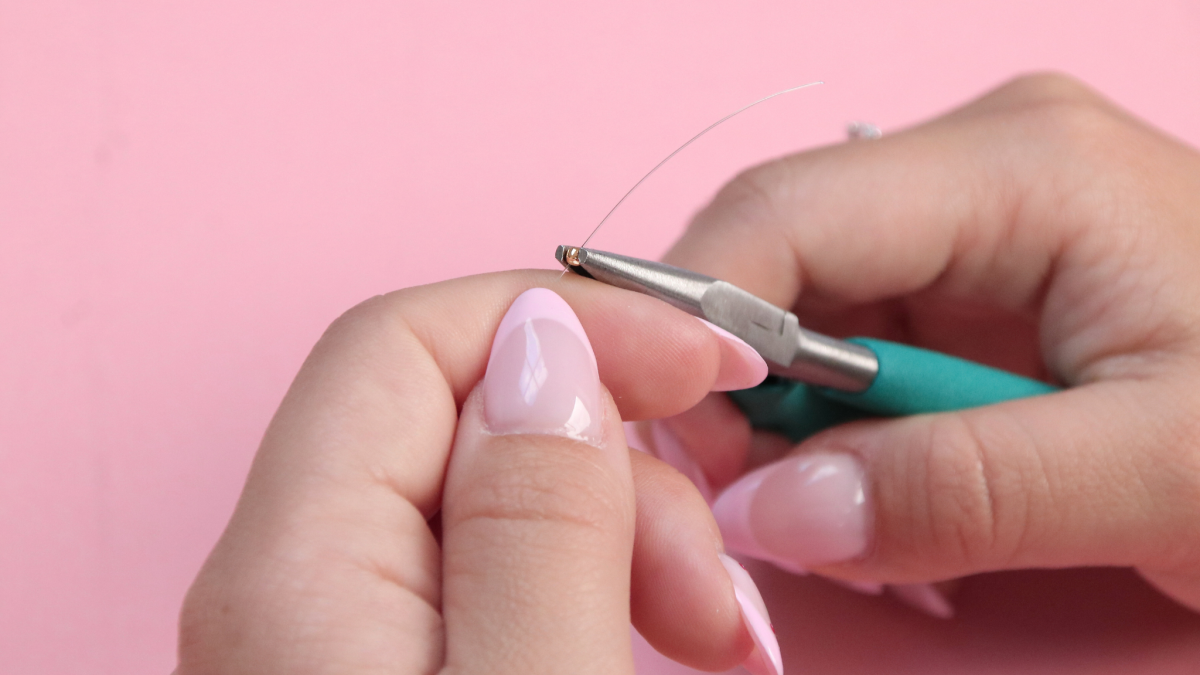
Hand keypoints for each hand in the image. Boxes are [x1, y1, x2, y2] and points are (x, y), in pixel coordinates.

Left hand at [176, 274, 779, 673]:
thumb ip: (535, 525)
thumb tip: (546, 343)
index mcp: (298, 576)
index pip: (408, 340)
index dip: (567, 320)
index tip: (706, 360)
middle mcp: (292, 587)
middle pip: (463, 417)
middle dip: (619, 466)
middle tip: (716, 591)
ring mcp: (338, 630)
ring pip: (498, 496)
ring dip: (628, 537)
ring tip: (713, 638)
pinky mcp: (393, 663)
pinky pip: (501, 574)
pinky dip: (596, 589)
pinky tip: (660, 641)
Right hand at [656, 73, 1199, 616]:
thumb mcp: (1166, 472)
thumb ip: (965, 494)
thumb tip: (769, 515)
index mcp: (1018, 165)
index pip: (783, 212)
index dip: (696, 327)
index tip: (679, 451)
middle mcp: (977, 168)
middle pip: (775, 259)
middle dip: (739, 392)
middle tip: (753, 513)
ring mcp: (971, 224)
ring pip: (800, 314)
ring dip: (789, 426)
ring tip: (847, 521)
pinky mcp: (973, 285)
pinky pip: (849, 350)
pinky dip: (835, 433)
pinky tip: (883, 494)